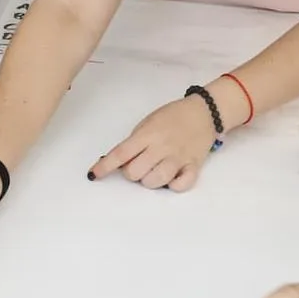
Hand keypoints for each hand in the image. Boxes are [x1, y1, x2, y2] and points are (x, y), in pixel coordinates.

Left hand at [88, 94, 219, 190]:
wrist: (205, 112)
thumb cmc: (173, 116)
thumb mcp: (149, 122)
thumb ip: (135, 141)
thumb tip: (120, 162)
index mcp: (148, 134)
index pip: (121, 154)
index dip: (105, 166)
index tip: (93, 175)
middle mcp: (161, 147)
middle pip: (135, 172)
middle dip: (131, 173)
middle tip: (138, 164)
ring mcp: (179, 158)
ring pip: (155, 181)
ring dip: (149, 180)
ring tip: (154, 171)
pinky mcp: (194, 167)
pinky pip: (180, 186)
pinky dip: (174, 186)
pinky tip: (172, 178)